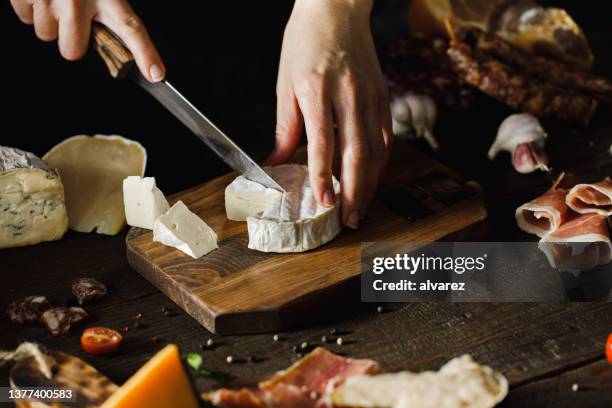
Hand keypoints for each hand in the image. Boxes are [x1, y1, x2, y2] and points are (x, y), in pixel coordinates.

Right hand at [10, 0, 164, 81]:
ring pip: (46, 35)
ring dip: (50, 22)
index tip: (155, 74)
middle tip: (73, 20)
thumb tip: (118, 44)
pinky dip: (31, 8)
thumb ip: (110, 14)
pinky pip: (26, 18)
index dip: (145, 53)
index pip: (130, 27)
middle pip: (73, 51)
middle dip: (72, 41)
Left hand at [270, 0, 392, 228]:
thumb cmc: (305, 43)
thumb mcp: (286, 83)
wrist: (336, 8)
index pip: (323, 144)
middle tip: (350, 219)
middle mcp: (349, 95)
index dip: (323, 177)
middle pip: (356, 153)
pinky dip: (381, 161)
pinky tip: (374, 178)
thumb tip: (278, 162)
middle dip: (354, 191)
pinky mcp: (383, 95)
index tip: (323, 203)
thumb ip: (286, 127)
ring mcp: (370, 95)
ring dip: (370, 183)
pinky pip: (386, 135)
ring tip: (362, 207)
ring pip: (376, 149)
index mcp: (317, 90)